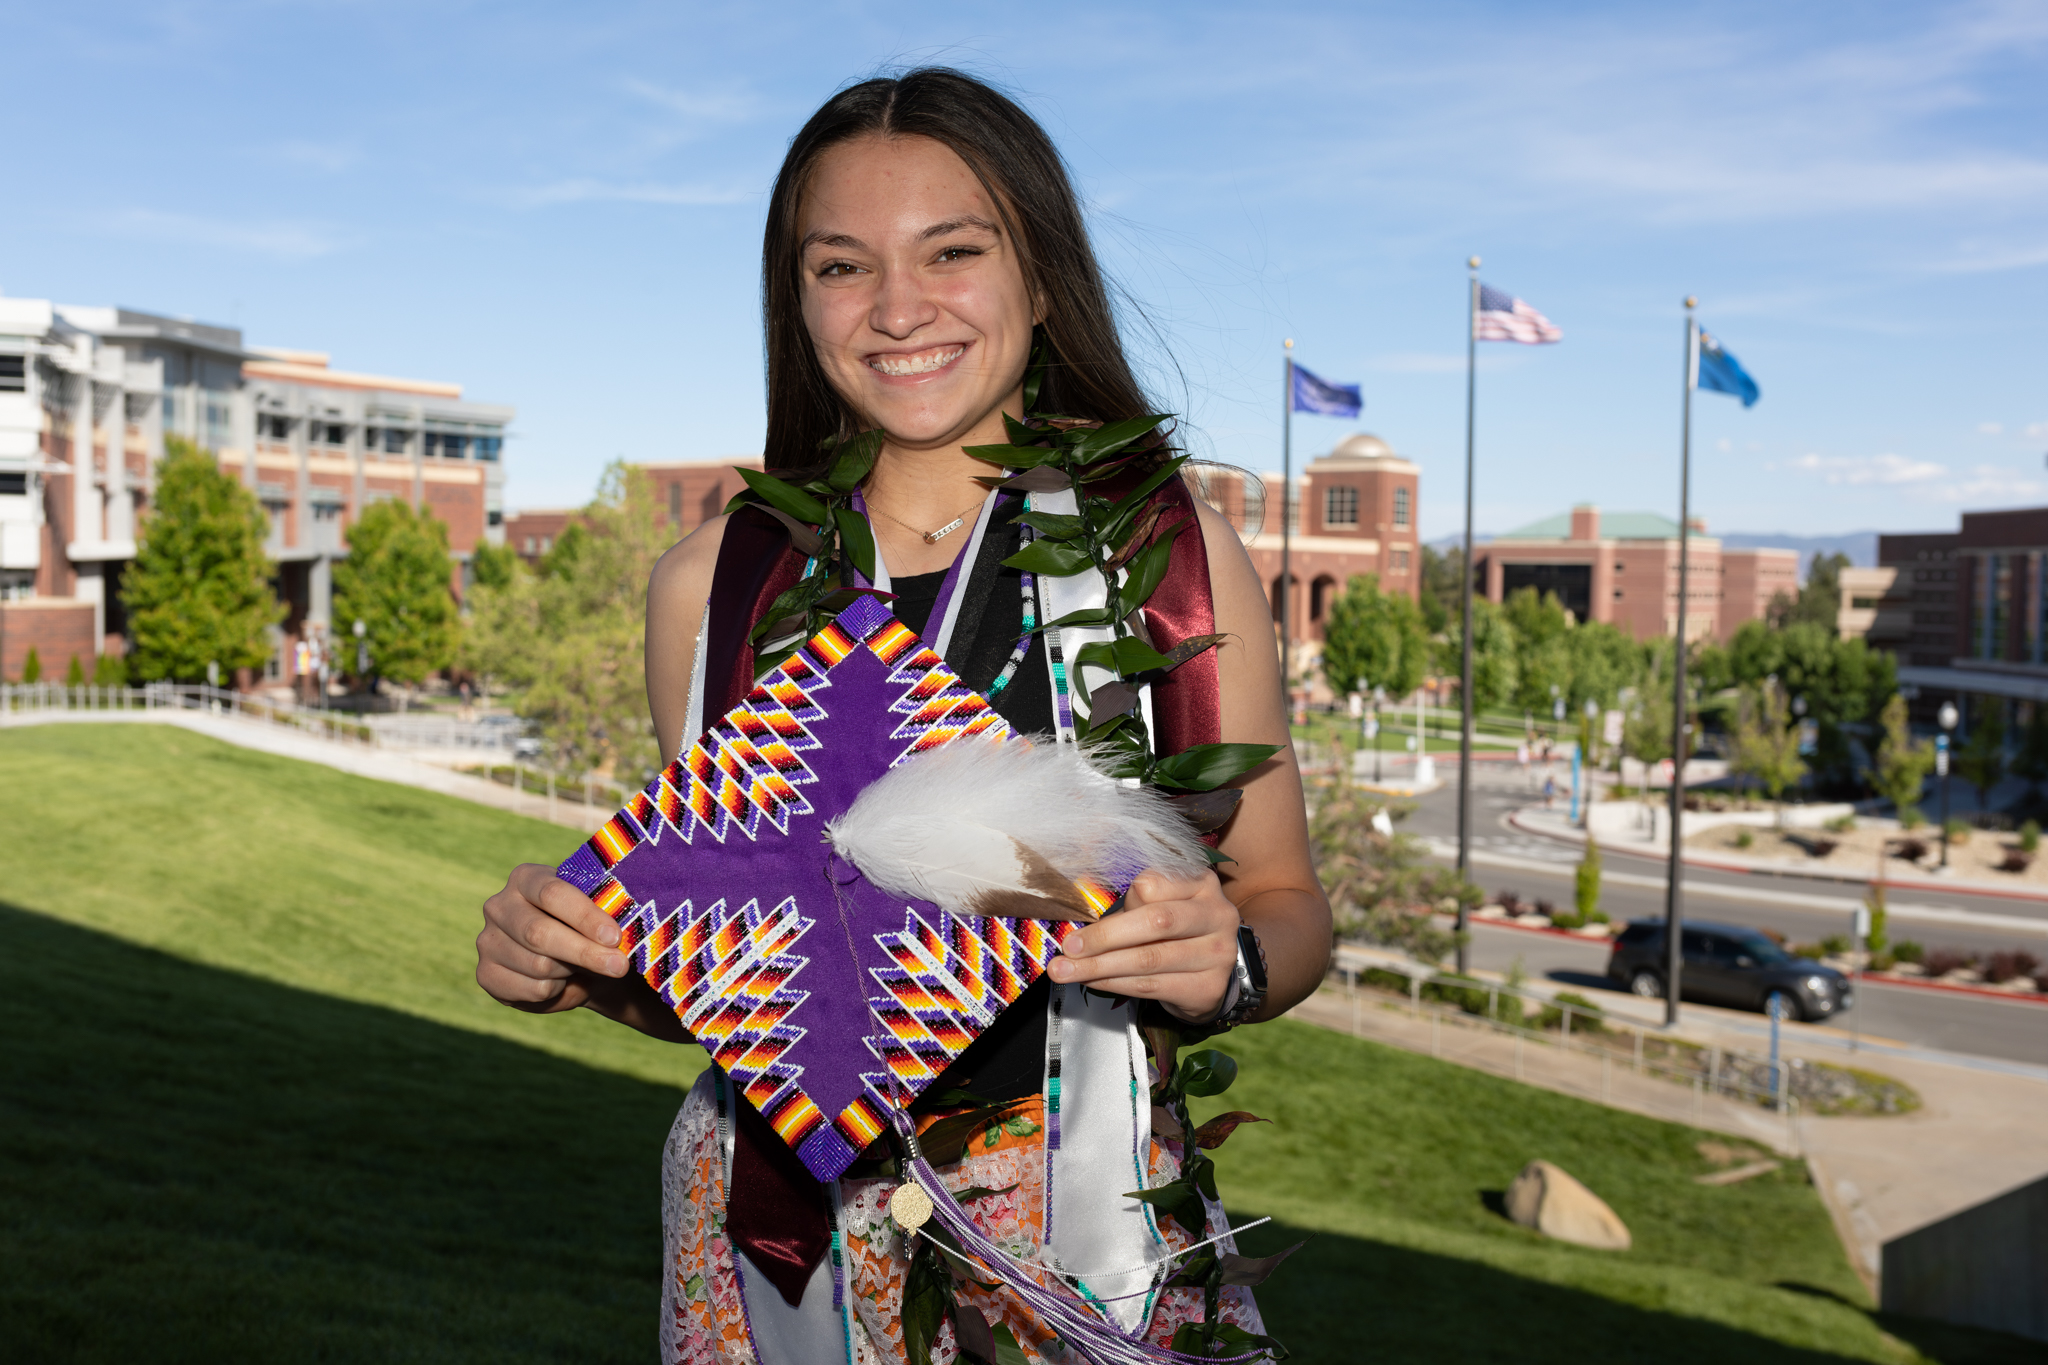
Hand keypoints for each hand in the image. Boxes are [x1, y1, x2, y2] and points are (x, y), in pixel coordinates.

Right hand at [476, 863, 629, 1013]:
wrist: (573, 964)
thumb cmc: (588, 930)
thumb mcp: (596, 916)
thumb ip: (602, 919)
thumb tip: (612, 941)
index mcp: (526, 878)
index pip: (553, 894)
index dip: (585, 917)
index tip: (614, 937)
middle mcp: (499, 906)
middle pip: (540, 933)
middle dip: (585, 952)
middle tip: (618, 965)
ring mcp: (487, 941)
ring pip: (539, 965)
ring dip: (571, 971)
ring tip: (581, 966)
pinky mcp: (486, 975)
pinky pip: (532, 989)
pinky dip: (557, 990)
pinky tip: (560, 980)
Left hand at [1045, 869, 1239, 1022]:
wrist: (1210, 972)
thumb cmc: (1176, 931)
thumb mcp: (1161, 904)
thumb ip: (1131, 905)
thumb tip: (1081, 921)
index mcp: (1201, 882)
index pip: (1153, 885)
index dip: (1119, 902)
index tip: (1087, 918)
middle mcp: (1216, 914)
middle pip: (1155, 922)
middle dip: (1104, 936)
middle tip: (1069, 948)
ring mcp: (1218, 953)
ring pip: (1149, 959)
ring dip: (1100, 966)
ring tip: (1066, 971)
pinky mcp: (1208, 987)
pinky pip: (1152, 986)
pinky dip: (1115, 984)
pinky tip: (1093, 981)